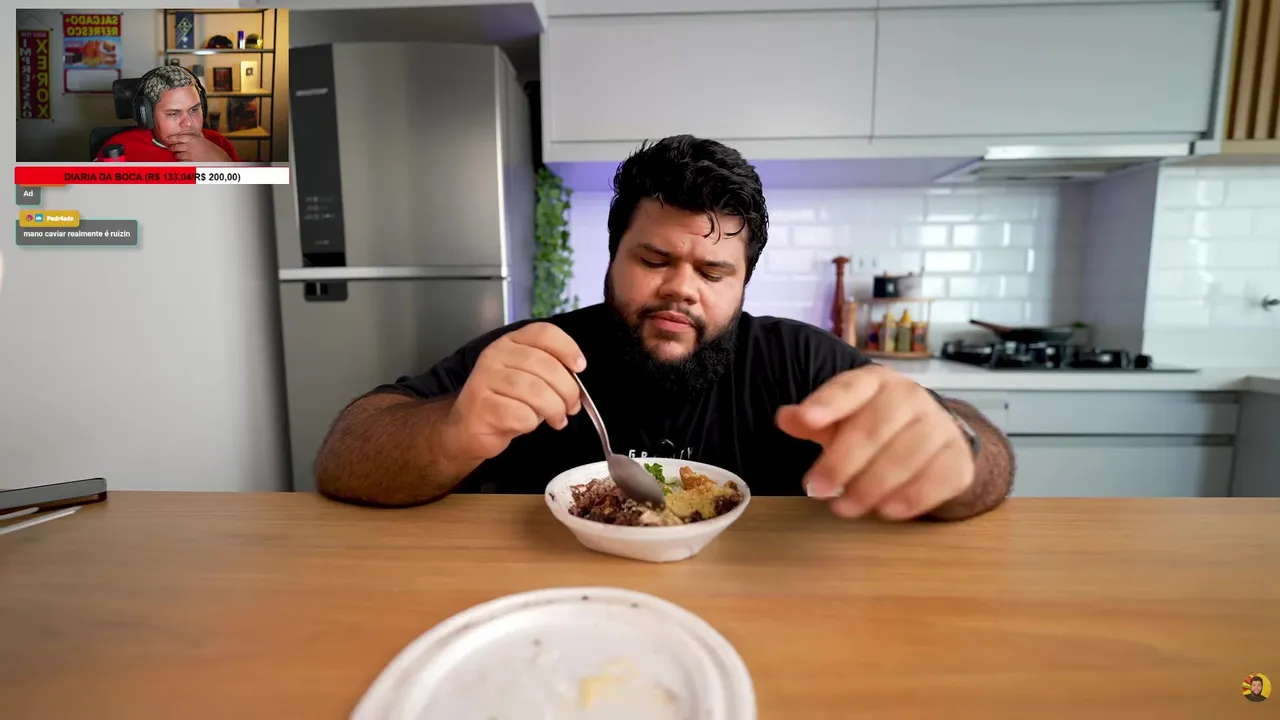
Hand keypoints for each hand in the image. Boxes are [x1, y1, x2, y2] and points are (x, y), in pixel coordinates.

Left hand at [165, 133, 230, 161]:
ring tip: (179, 154)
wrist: (218, 158)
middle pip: (174, 147)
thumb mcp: (203, 139)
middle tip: (171, 148)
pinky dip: (181, 161)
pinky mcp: (190, 162)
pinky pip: (181, 162)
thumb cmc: (212, 149)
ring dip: (177, 155)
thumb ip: (195, 136)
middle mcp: (189, 146)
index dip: (170, 139)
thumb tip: (190, 132)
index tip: (167, 139)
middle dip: (171, 148)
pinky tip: (184, 160)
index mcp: (192, 139)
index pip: (177, 137)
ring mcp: (189, 155)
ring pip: (177, 155)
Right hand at [444, 323, 585, 461]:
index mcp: (510, 342)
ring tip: (557, 419)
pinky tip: (528, 425)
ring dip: (554, 409)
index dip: (567, 348)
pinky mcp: (482, 407)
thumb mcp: (528, 378)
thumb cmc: (504, 402)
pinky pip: (521, 414)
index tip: (580, 367)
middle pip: (544, 365)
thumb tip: (576, 384)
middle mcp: (495, 355)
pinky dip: (532, 423)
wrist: (467, 428)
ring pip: (535, 391)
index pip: (543, 333)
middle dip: (567, 389)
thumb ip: (550, 372)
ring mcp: (484, 380)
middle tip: (571, 406)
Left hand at [776, 365, 974, 520]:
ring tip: (844, 509)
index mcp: (875, 381)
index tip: (805, 420)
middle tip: (817, 491)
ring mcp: (939, 426)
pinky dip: (911, 497)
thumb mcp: (840, 420)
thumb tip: (785, 418)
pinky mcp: (958, 458)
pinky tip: (886, 512)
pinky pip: (937, 478)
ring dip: (872, 486)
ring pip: (906, 455)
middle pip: (876, 427)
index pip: (850, 387)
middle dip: (842, 462)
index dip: (827, 403)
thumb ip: (813, 421)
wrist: (934, 440)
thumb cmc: (875, 428)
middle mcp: (910, 397)